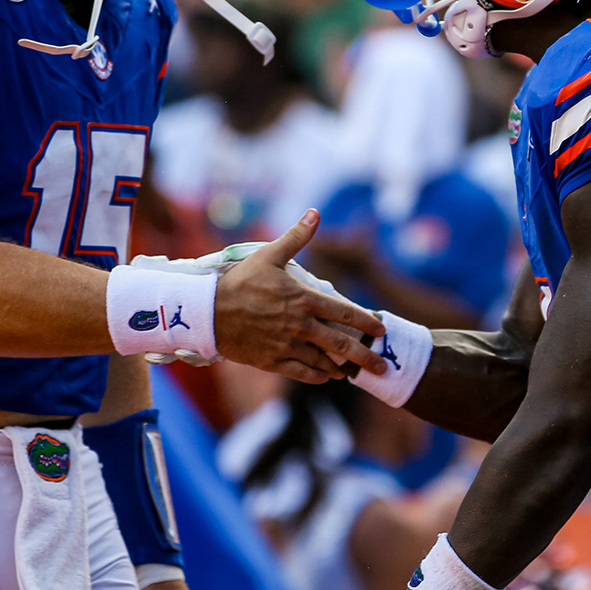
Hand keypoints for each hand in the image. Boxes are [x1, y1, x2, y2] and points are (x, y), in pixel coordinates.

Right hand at [214, 210, 386, 383]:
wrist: (208, 311)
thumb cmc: (240, 281)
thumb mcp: (269, 255)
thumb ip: (297, 237)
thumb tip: (315, 212)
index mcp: (303, 299)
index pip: (344, 313)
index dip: (366, 322)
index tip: (381, 330)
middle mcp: (299, 325)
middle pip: (341, 344)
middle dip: (365, 357)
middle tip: (382, 367)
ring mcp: (286, 345)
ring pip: (322, 362)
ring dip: (340, 368)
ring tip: (352, 372)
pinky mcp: (272, 361)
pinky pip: (301, 373)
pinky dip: (317, 376)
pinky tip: (326, 376)